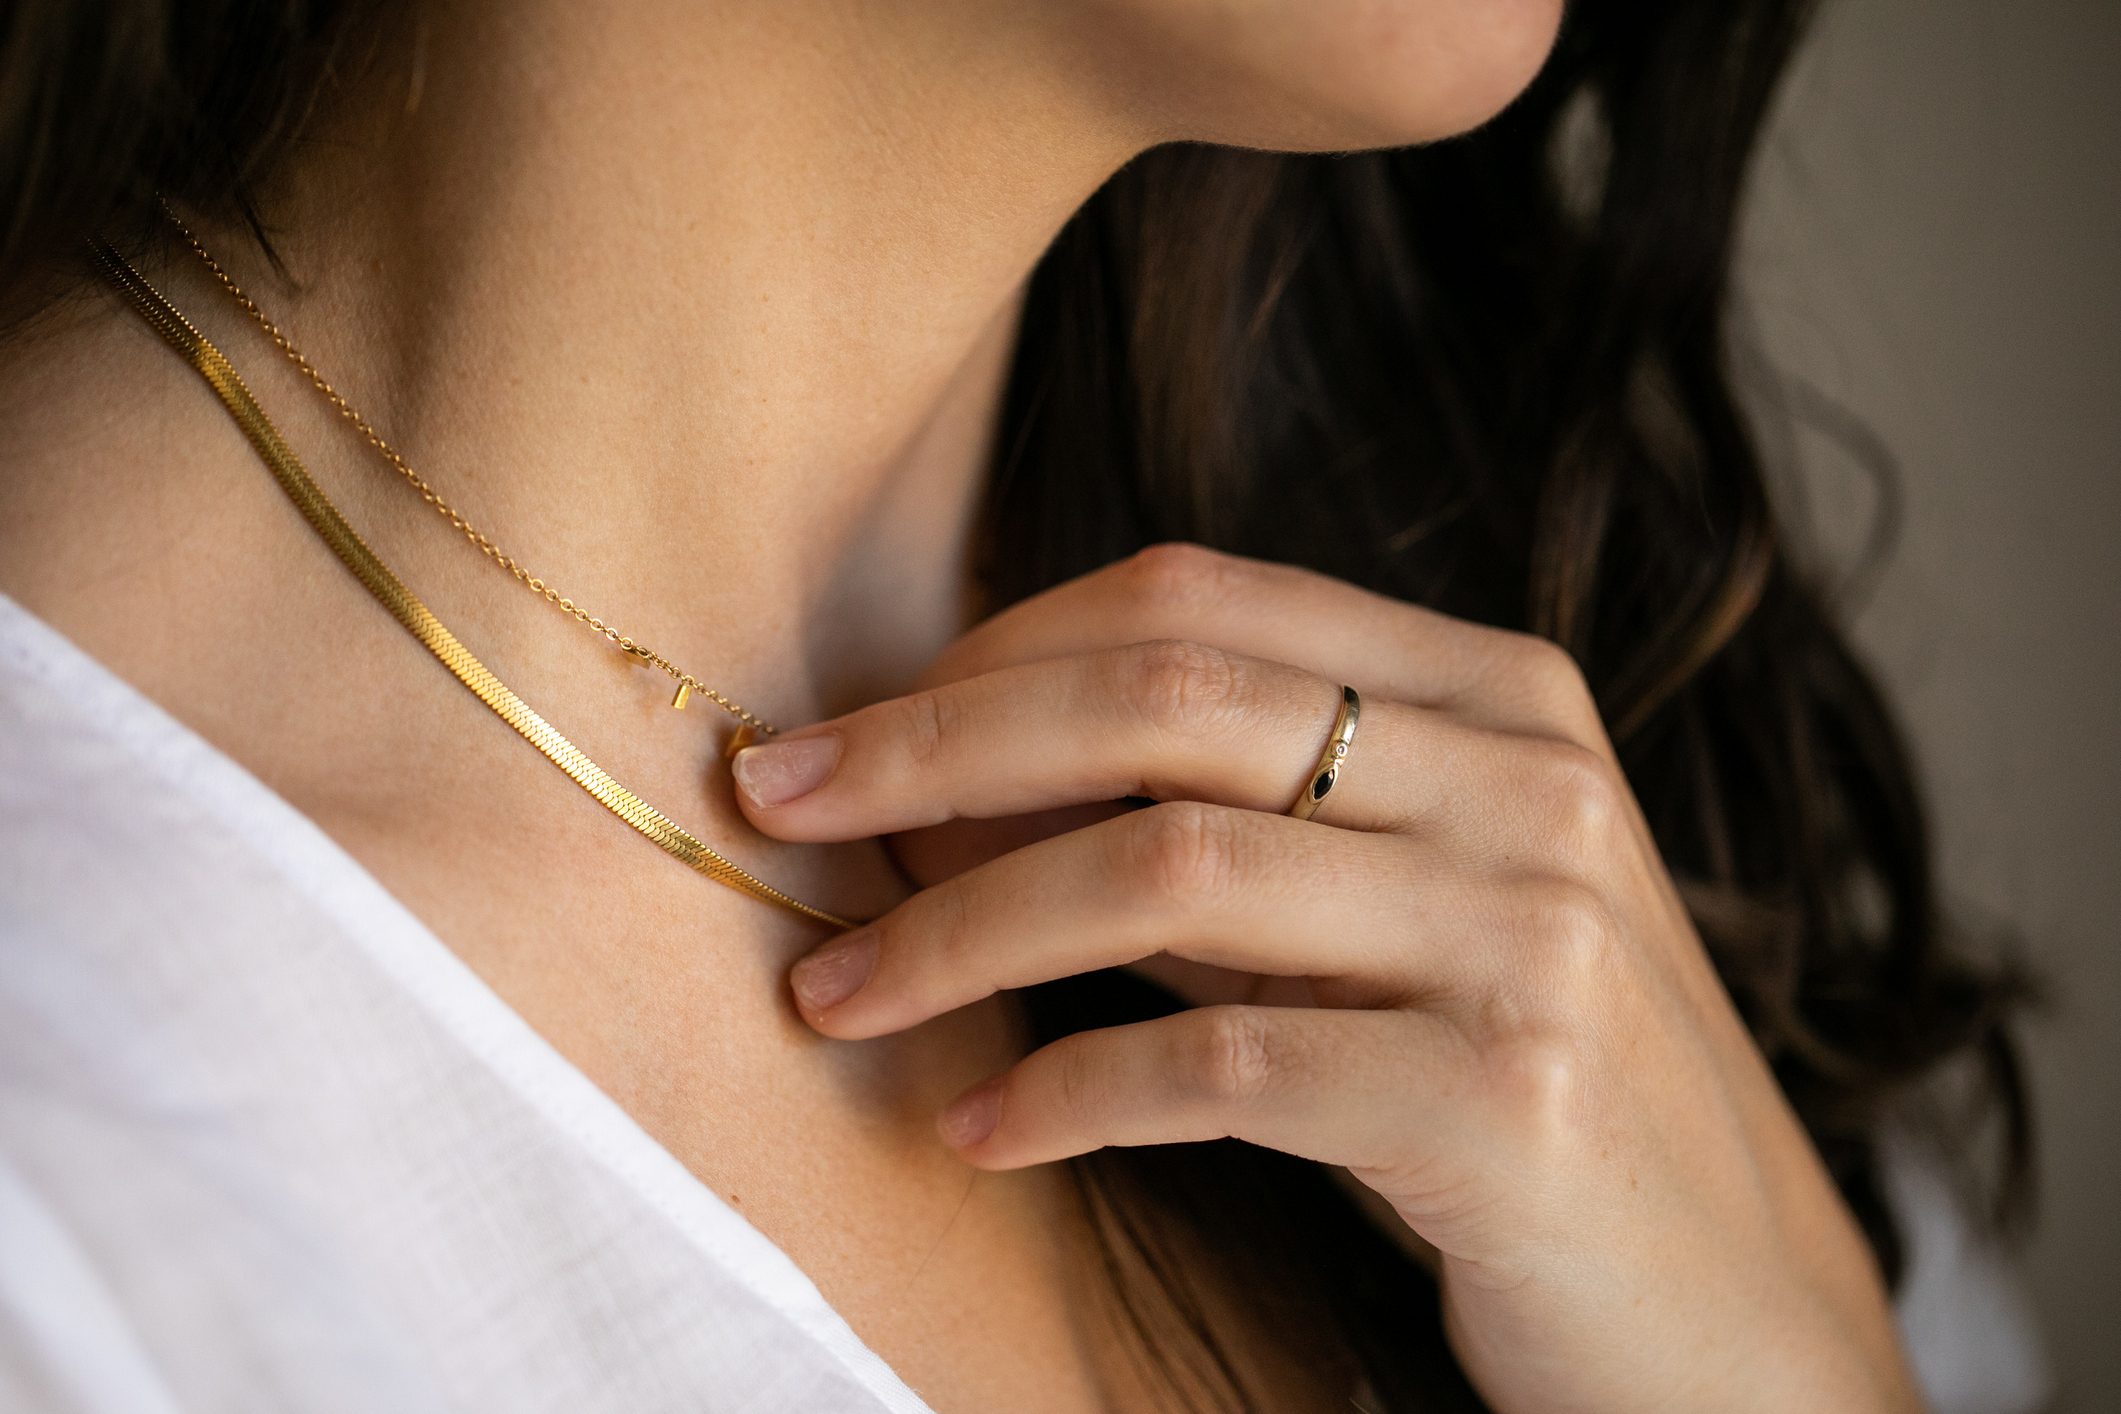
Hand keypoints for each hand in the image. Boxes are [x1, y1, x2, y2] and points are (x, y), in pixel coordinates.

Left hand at [731, 543, 1921, 1412]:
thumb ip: (1237, 823)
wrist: (1729, 1306)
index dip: (990, 652)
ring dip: (959, 931)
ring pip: (1165, 876)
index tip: (850, 730)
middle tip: (773, 801)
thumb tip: (968, 776)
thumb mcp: (1403, 908)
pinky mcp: (1501, 1102)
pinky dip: (1067, 1090)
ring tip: (835, 991)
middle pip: (1161, 700)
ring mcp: (1529, 936)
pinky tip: (981, 1125)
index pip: (1196, 598)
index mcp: (1502, 694)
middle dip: (931, 749)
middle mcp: (1528, 784)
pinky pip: (1215, 1069)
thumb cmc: (1522, 1081)